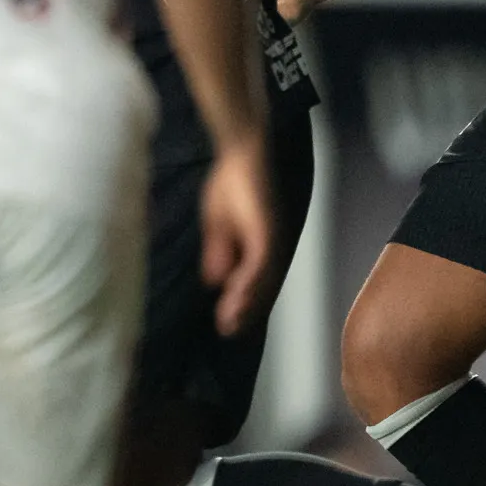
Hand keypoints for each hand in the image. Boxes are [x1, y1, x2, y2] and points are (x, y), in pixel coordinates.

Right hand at [199, 138, 275, 337]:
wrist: (242, 154)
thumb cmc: (231, 184)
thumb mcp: (217, 225)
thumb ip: (218, 252)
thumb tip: (215, 282)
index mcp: (258, 247)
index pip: (250, 283)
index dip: (238, 305)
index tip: (224, 324)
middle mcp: (270, 248)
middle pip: (260, 287)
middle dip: (243, 311)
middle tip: (228, 331)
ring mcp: (270, 239)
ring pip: (262, 279)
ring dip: (246, 302)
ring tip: (231, 321)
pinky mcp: (267, 230)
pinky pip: (260, 261)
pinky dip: (249, 280)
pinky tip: (235, 293)